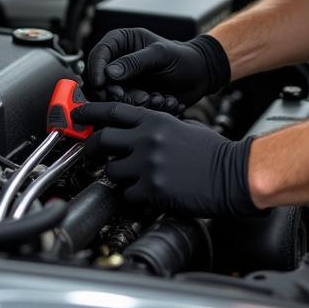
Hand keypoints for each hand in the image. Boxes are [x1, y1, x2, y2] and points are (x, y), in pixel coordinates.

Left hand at [73, 102, 258, 217]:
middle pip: (102, 139)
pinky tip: (147, 193)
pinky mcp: (151, 189)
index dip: (90, 111)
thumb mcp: (184, 126)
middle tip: (90, 153)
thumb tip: (137, 132)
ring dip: (116, 175)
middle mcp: (147, 139)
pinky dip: (133, 196)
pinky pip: (127, 195)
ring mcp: (147, 165)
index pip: (113, 111)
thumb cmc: (212, 152)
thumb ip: (158, 126)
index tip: (76, 113)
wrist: (232, 174)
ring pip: (110, 171)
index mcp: (155, 121)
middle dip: (91, 148)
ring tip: (130, 178)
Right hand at [85, 28, 229, 109]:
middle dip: (115, 93)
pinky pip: (125, 108)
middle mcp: (118, 61)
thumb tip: (109, 72)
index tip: (102, 84)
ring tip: (155, 98)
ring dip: (132, 102)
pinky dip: (141, 108)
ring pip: (110, 98)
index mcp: (121, 42)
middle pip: (98, 81)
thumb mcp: (161, 54)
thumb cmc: (183, 58)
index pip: (98, 54)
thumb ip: (135, 61)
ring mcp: (123, 81)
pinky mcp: (130, 97)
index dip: (96, 70)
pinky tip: (160, 101)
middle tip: (136, 96)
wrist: (199, 76)